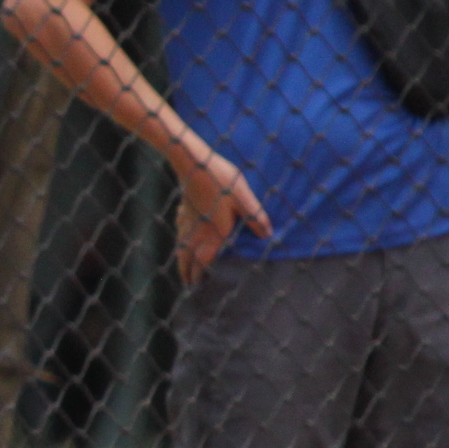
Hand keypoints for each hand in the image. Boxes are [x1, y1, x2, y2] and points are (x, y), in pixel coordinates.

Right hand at [172, 141, 273, 286]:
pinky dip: (181, 239)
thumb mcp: (244, 197)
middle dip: (186, 271)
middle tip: (187, 284)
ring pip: (182, 244)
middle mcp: (199, 228)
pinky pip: (181, 230)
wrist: (193, 161)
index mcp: (214, 230)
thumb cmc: (220, 179)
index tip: (195, 286)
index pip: (203, 259)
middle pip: (188, 255)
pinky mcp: (184, 208)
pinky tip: (182, 235)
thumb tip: (268, 235)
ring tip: (182, 265)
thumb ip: (256, 216)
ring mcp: (189, 218)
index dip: (199, 273)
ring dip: (182, 257)